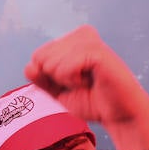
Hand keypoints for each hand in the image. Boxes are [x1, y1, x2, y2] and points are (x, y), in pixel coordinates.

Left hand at [24, 26, 148, 132]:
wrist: (119, 115)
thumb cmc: (92, 101)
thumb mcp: (58, 90)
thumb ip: (41, 78)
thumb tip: (29, 67)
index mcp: (72, 40)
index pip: (37, 56)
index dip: (48, 78)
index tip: (71, 83)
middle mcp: (81, 35)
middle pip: (40, 57)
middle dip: (55, 78)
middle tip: (80, 83)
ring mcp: (89, 41)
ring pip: (50, 62)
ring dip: (65, 80)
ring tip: (87, 82)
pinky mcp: (97, 51)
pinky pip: (64, 68)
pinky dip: (72, 81)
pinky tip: (90, 81)